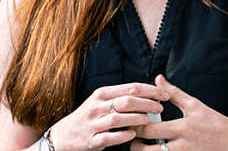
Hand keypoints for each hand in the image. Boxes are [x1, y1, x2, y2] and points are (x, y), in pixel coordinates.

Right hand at [48, 83, 168, 150]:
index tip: (164, 95)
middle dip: (148, 104)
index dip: (151, 90)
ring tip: (149, 120)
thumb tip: (149, 91)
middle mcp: (97, 107)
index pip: (131, 87)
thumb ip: (122, 96)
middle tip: (160, 108)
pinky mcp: (91, 140)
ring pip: (119, 118)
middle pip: (127, 101)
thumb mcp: (101, 101)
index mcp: (102, 94)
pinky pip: (109, 138)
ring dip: (137, 119)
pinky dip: (123, 135)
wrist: (63, 136)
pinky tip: (133, 134)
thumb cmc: (89, 117)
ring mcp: (93, 124)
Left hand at [131, 75, 227, 150]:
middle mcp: (182, 145)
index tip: (131, 123)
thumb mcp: (195, 105)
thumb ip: (174, 93)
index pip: (150, 129)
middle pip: (146, 149)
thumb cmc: (214, 122)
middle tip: (130, 138)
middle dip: (133, 144)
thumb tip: (158, 78)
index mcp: (183, 127)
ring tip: (140, 148)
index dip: (135, 127)